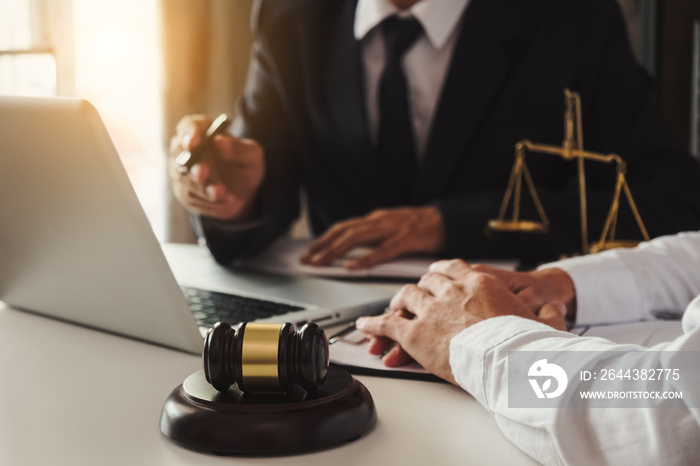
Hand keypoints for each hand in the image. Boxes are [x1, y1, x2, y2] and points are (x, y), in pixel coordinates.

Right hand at [168, 114, 264, 220]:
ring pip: (183, 178)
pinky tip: (224, 199)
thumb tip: (220, 141)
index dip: (188, 133)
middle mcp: (186, 149)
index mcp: (203, 131)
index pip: (188, 126)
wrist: (243, 192)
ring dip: (201, 186)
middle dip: (192, 165)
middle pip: (179, 154)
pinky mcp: (183, 191)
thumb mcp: (252, 156)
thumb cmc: (246, 165)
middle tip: (203, 173)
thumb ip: (239, 149)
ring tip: (221, 192)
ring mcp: (182, 171)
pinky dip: (207, 199)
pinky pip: (189, 195)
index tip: (193, 143)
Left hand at [300, 206, 444, 268]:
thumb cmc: (420, 230)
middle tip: (307, 260)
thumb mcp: (391, 231)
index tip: (308, 253)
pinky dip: (365, 258)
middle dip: (323, 246)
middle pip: (344, 231)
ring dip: (336, 250)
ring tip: (321, 262)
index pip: (343, 228)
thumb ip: (373, 241)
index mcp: (376, 220)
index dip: (323, 240)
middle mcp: (380, 221)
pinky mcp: (408, 238)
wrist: (449, 221)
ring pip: (357, 237)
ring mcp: (393, 228)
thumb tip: (349, 256)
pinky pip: (383, 249)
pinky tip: (353, 266)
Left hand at [355, 260, 568, 382]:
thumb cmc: (527, 344)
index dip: (439, 273)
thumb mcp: (544, 322)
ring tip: (390, 311)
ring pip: (405, 297)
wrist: (512, 360)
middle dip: (417, 291)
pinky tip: (364, 327)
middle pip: (425, 282)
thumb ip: (546, 314)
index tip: (435, 277)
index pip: (451, 268)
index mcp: (479, 282)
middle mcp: (451, 290)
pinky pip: (387, 323)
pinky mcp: (415, 333)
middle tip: (411, 300)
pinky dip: (373, 324)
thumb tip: (557, 310)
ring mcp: (430, 310)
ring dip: (397, 304)